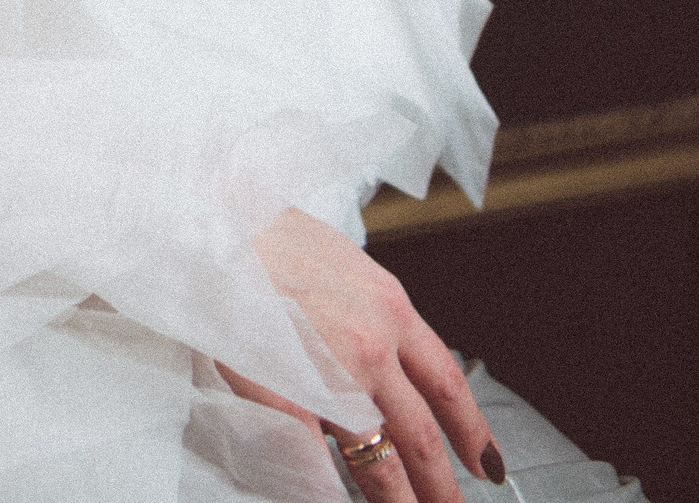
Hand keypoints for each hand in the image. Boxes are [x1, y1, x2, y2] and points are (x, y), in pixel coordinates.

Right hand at [221, 208, 503, 500]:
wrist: (212, 223)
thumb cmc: (266, 237)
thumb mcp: (339, 264)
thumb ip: (366, 315)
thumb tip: (384, 363)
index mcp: (388, 306)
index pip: (447, 381)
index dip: (472, 429)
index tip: (485, 462)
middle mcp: (372, 346)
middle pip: (421, 438)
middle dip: (441, 488)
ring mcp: (333, 378)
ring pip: (380, 463)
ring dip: (399, 502)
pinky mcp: (290, 400)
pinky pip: (320, 464)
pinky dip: (331, 490)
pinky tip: (334, 500)